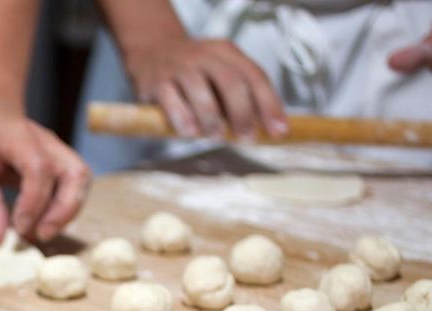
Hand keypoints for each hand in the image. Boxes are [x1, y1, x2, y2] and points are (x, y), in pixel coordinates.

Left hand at [0, 98, 90, 245]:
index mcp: (18, 137)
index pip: (38, 168)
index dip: (33, 202)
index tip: (19, 228)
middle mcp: (46, 142)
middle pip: (75, 174)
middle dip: (63, 211)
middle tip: (39, 236)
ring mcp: (57, 151)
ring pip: (80, 181)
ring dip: (67, 211)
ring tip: (40, 233)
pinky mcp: (59, 162)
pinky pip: (73, 186)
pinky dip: (64, 208)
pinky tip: (42, 223)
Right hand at [124, 36, 287, 139]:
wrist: (152, 50)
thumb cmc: (194, 73)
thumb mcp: (219, 73)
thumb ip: (239, 96)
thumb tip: (266, 130)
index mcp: (226, 53)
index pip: (255, 76)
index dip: (269, 105)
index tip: (279, 131)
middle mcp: (205, 56)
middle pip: (232, 83)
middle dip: (243, 114)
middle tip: (247, 138)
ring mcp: (179, 67)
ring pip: (201, 92)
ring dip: (212, 119)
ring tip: (216, 137)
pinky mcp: (157, 82)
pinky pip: (172, 101)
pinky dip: (184, 119)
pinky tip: (190, 133)